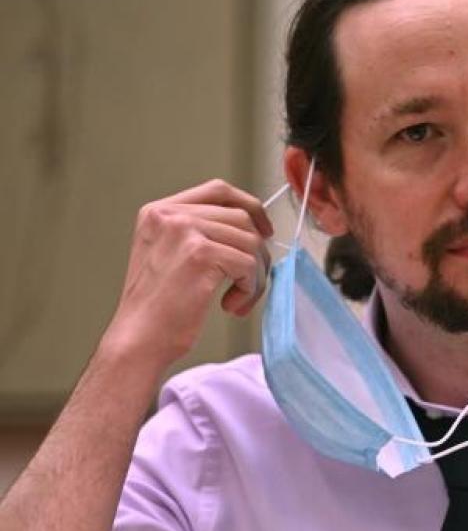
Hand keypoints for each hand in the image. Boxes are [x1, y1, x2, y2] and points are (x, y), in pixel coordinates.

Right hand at [102, 179, 273, 371]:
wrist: (138, 339)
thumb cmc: (159, 308)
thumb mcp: (170, 255)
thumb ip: (201, 234)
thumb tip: (255, 229)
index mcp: (158, 211)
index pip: (218, 191)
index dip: (249, 206)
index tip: (265, 231)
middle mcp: (168, 214)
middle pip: (241, 218)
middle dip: (257, 253)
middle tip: (250, 284)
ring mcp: (184, 231)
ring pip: (250, 242)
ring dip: (255, 277)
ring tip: (237, 300)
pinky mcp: (200, 254)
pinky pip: (249, 264)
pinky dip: (250, 289)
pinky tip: (231, 306)